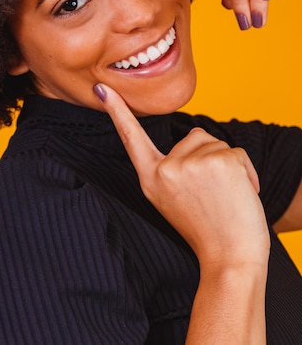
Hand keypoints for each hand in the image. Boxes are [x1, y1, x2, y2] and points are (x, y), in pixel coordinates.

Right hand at [94, 83, 269, 268]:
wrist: (230, 259)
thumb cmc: (207, 231)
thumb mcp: (174, 199)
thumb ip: (175, 168)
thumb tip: (193, 136)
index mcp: (151, 180)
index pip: (131, 138)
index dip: (117, 111)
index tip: (103, 88)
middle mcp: (165, 170)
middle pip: (193, 137)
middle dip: (209, 159)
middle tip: (214, 196)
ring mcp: (190, 164)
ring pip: (215, 142)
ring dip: (228, 165)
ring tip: (225, 197)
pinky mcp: (217, 162)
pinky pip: (236, 151)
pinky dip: (246, 171)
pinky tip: (240, 193)